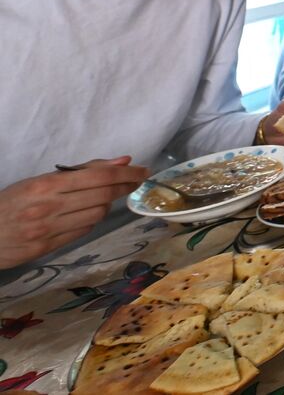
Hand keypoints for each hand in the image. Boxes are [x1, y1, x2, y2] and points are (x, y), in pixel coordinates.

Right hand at [0, 159, 148, 268]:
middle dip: (126, 187)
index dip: (127, 174)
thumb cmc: (10, 202)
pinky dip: (92, 219)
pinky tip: (90, 212)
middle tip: (138, 180)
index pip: (98, 177)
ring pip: (96, 215)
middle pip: (102, 196)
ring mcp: (47, 230)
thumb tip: (122, 161)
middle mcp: (48, 208)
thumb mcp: (40, 180)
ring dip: (108, 204)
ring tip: (107, 196)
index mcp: (45, 185)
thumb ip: (81, 170)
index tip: (143, 171)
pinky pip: (82, 231)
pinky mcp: (46, 248)